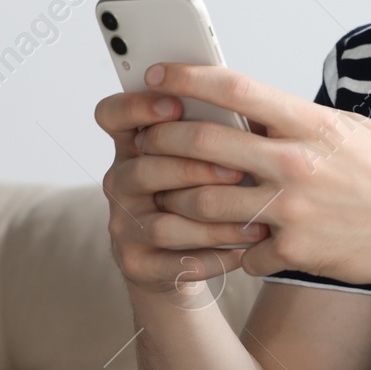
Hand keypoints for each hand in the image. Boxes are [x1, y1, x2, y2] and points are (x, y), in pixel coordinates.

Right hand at [94, 88, 266, 297]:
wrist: (188, 257)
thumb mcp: (208, 156)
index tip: (175, 105)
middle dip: (194, 169)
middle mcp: (122, 182)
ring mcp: (125, 225)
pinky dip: (215, 257)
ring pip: (163, 224)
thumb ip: (219, 133)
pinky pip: (177, 263)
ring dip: (213, 223)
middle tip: (240, 170)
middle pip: (143, 171)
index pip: (113, 116)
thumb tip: (254, 115)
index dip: (136, 107)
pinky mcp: (138, 264)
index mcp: (136, 146)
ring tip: (257, 222)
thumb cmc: (207, 190)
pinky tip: (246, 250)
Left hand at [128, 63, 370, 295]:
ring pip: (203, 205)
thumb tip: (246, 109)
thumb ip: (299, 121)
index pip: (236, 90)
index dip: (186, 79)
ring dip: (181, 203)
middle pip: (201, 146)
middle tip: (146, 143)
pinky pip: (241, 252)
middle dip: (160, 142)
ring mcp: (295, 209)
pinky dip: (238, 250)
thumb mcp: (351, 131)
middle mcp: (299, 163)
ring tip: (179, 201)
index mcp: (313, 125)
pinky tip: (247, 244)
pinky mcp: (296, 251)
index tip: (157, 76)